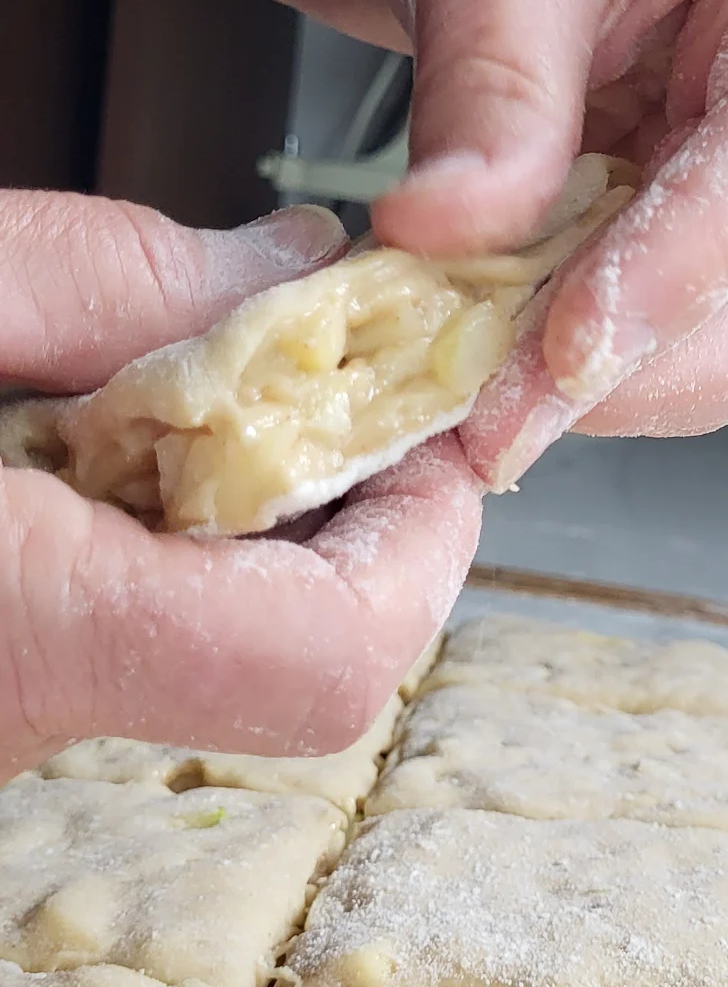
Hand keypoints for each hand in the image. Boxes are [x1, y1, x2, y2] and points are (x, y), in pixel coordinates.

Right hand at [0, 195, 480, 781]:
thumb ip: (113, 277)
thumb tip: (295, 268)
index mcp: (33, 626)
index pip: (335, 652)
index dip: (426, 536)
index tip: (425, 420)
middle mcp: (34, 713)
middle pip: (312, 656)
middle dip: (357, 508)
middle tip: (324, 381)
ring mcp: (18, 718)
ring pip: (241, 647)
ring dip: (271, 518)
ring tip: (207, 392)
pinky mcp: (4, 690)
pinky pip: (157, 637)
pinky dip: (183, 533)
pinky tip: (123, 440)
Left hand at [82, 0, 727, 490]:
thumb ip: (490, 91)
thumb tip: (454, 232)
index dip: (681, 267)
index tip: (572, 341)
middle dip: (641, 363)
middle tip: (499, 409)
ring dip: (608, 393)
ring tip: (480, 396)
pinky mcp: (704, 258)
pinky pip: (669, 354)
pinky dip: (579, 381)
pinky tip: (493, 371)